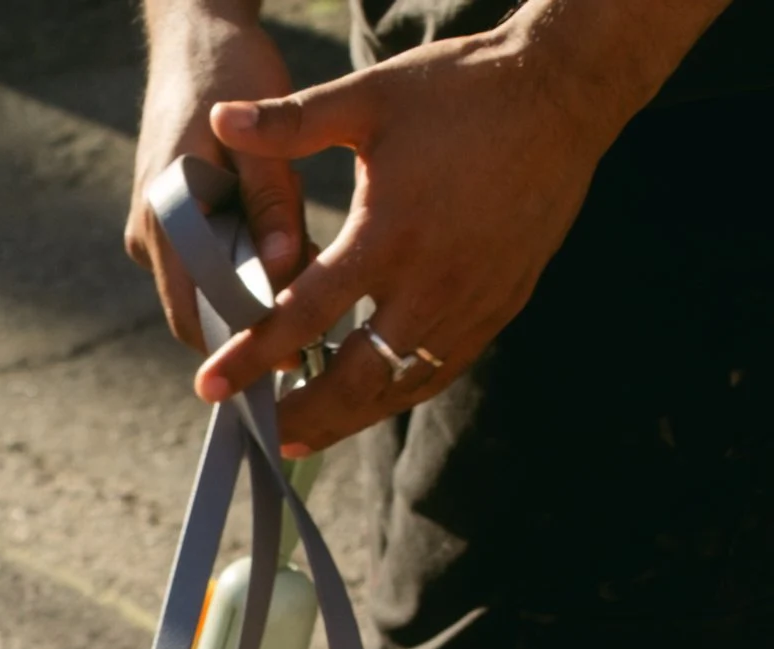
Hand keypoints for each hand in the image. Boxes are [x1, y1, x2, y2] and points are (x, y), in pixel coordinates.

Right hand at [125, 7, 306, 351]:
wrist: (193, 37)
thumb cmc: (230, 73)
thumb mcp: (262, 136)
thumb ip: (272, 203)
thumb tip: (282, 268)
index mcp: (164, 219)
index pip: (194, 316)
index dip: (242, 343)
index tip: (297, 350)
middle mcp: (148, 236)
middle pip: (199, 313)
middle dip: (251, 324)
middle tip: (313, 326)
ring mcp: (153, 232)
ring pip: (204, 290)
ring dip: (250, 293)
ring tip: (306, 271)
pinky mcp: (164, 224)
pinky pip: (204, 263)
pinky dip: (241, 266)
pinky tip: (283, 245)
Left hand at [191, 8, 656, 452]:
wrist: (562, 96)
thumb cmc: (462, 91)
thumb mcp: (371, 97)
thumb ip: (293, 121)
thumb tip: (220, 120)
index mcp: (389, 235)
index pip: (306, 316)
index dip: (253, 358)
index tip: (211, 388)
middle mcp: (430, 285)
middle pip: (354, 382)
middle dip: (302, 416)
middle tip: (261, 433)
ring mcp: (470, 305)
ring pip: (399, 389)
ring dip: (348, 418)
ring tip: (304, 433)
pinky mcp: (499, 309)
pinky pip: (438, 371)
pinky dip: (397, 393)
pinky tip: (368, 400)